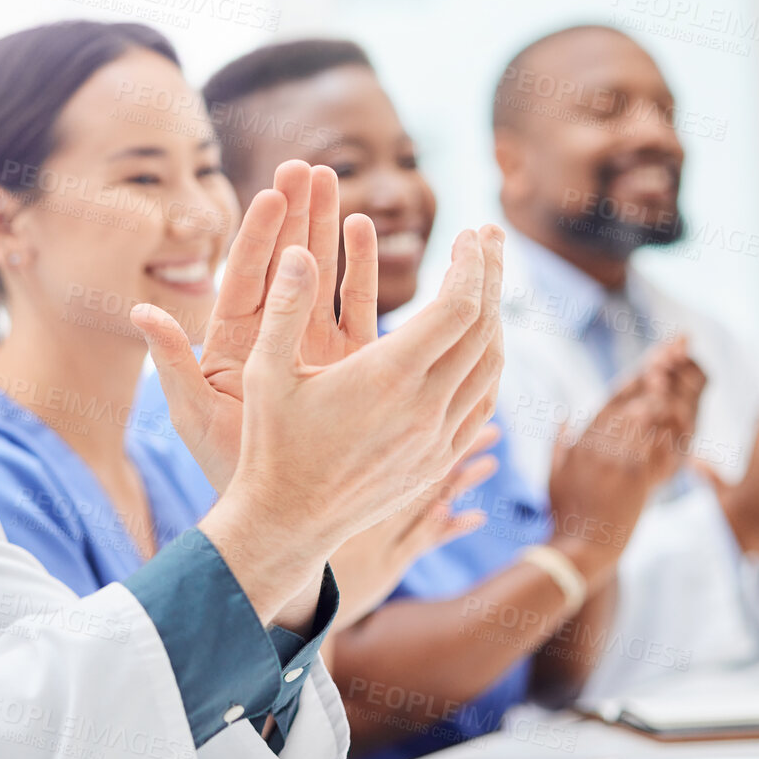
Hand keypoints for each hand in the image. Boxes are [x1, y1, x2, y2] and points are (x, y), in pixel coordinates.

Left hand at [133, 161, 378, 493]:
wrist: (284, 512)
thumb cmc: (231, 469)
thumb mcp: (194, 413)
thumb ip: (170, 362)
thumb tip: (139, 311)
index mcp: (232, 344)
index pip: (245, 277)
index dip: (257, 235)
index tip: (269, 192)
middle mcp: (274, 337)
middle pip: (285, 264)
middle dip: (296, 215)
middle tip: (307, 165)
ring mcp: (312, 347)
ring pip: (319, 275)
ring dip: (326, 228)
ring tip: (335, 181)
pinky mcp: (348, 363)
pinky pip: (355, 307)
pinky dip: (359, 268)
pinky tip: (363, 229)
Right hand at [191, 219, 505, 628]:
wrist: (288, 523)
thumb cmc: (269, 444)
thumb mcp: (262, 372)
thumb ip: (283, 308)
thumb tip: (300, 253)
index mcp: (387, 377)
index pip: (458, 306)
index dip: (472, 264)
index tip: (470, 235)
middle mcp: (424, 407)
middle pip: (485, 328)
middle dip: (492, 276)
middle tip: (488, 239)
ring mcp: (437, 437)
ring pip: (491, 366)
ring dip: (495, 318)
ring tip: (485, 284)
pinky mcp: (437, 459)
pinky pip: (481, 402)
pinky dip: (487, 363)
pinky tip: (475, 344)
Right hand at [547, 338, 705, 584]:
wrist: (576, 547)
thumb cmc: (565, 513)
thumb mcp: (553, 472)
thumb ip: (559, 441)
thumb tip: (562, 416)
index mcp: (582, 437)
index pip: (616, 393)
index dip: (641, 368)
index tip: (663, 349)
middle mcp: (598, 441)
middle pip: (636, 393)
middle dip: (663, 365)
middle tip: (684, 342)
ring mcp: (615, 457)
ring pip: (652, 412)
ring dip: (676, 393)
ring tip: (692, 373)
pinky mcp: (633, 477)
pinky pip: (662, 444)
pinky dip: (678, 427)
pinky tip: (691, 413)